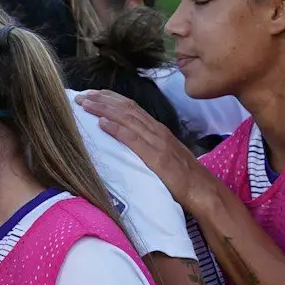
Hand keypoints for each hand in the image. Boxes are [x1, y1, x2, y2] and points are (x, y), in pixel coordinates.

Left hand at [75, 91, 206, 206]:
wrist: (203, 190)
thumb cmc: (183, 176)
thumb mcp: (164, 154)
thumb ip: (148, 145)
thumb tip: (128, 141)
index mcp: (157, 129)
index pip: (131, 107)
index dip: (111, 99)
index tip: (93, 94)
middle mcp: (156, 130)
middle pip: (126, 109)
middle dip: (102, 100)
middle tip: (81, 96)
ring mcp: (157, 142)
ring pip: (127, 119)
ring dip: (104, 110)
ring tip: (86, 105)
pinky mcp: (156, 157)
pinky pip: (134, 139)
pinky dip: (117, 129)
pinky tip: (102, 123)